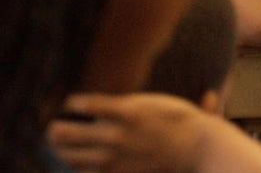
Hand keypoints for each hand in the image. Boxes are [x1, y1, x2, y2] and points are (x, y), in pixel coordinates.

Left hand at [48, 93, 206, 172]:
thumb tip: (94, 109)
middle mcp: (114, 135)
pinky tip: (86, 161)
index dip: (73, 103)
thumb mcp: (149, 102)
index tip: (74, 103)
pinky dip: (81, 167)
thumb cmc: (176, 119)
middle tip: (58, 127)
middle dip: (57, 128)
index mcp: (123, 111)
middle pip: (63, 134)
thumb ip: (121, 104)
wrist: (196, 147)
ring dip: (63, 149)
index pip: (80, 104)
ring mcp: (114, 158)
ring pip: (69, 156)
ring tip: (67, 145)